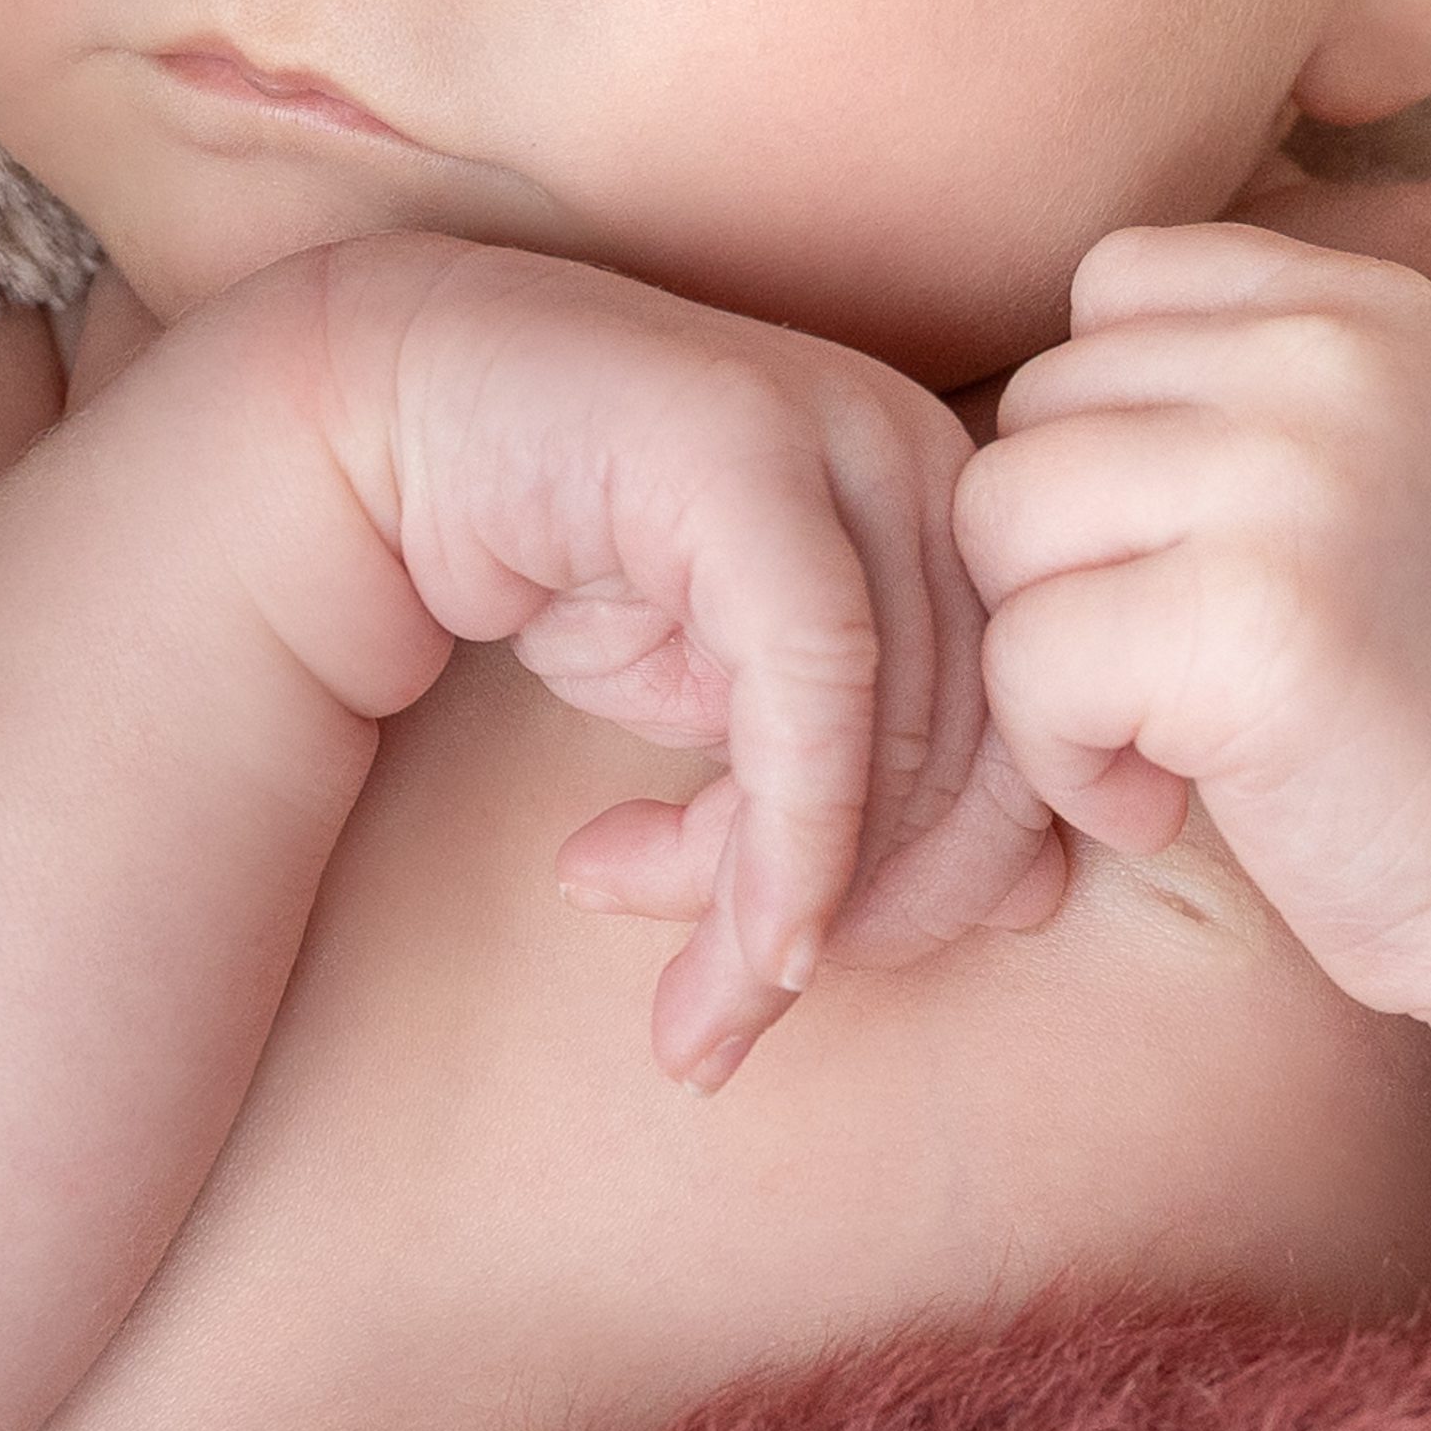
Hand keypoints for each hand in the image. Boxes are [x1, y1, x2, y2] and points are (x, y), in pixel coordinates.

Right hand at [278, 241, 1006, 1084]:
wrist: (396, 421)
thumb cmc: (584, 560)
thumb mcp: (750, 707)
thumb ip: (879, 782)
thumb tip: (1034, 899)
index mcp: (964, 516)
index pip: (1031, 745)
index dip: (956, 893)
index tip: (835, 972)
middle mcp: (931, 461)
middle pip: (976, 756)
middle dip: (861, 921)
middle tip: (730, 1009)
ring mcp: (847, 438)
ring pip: (890, 740)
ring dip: (771, 908)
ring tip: (659, 967)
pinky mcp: (747, 452)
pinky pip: (813, 683)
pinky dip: (788, 843)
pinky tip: (735, 939)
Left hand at [931, 222, 1430, 1033]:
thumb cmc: (1408, 684)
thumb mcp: (1339, 464)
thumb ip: (1202, 382)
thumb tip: (975, 371)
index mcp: (1361, 302)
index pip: (1108, 287)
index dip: (1105, 441)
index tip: (1194, 561)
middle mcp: (1338, 355)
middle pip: (1032, 408)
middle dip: (1065, 559)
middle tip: (1183, 669)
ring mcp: (1302, 478)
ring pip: (1001, 518)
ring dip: (1046, 656)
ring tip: (1168, 727)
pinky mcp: (1257, 621)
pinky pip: (1025, 656)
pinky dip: (1062, 758)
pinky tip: (1164, 799)